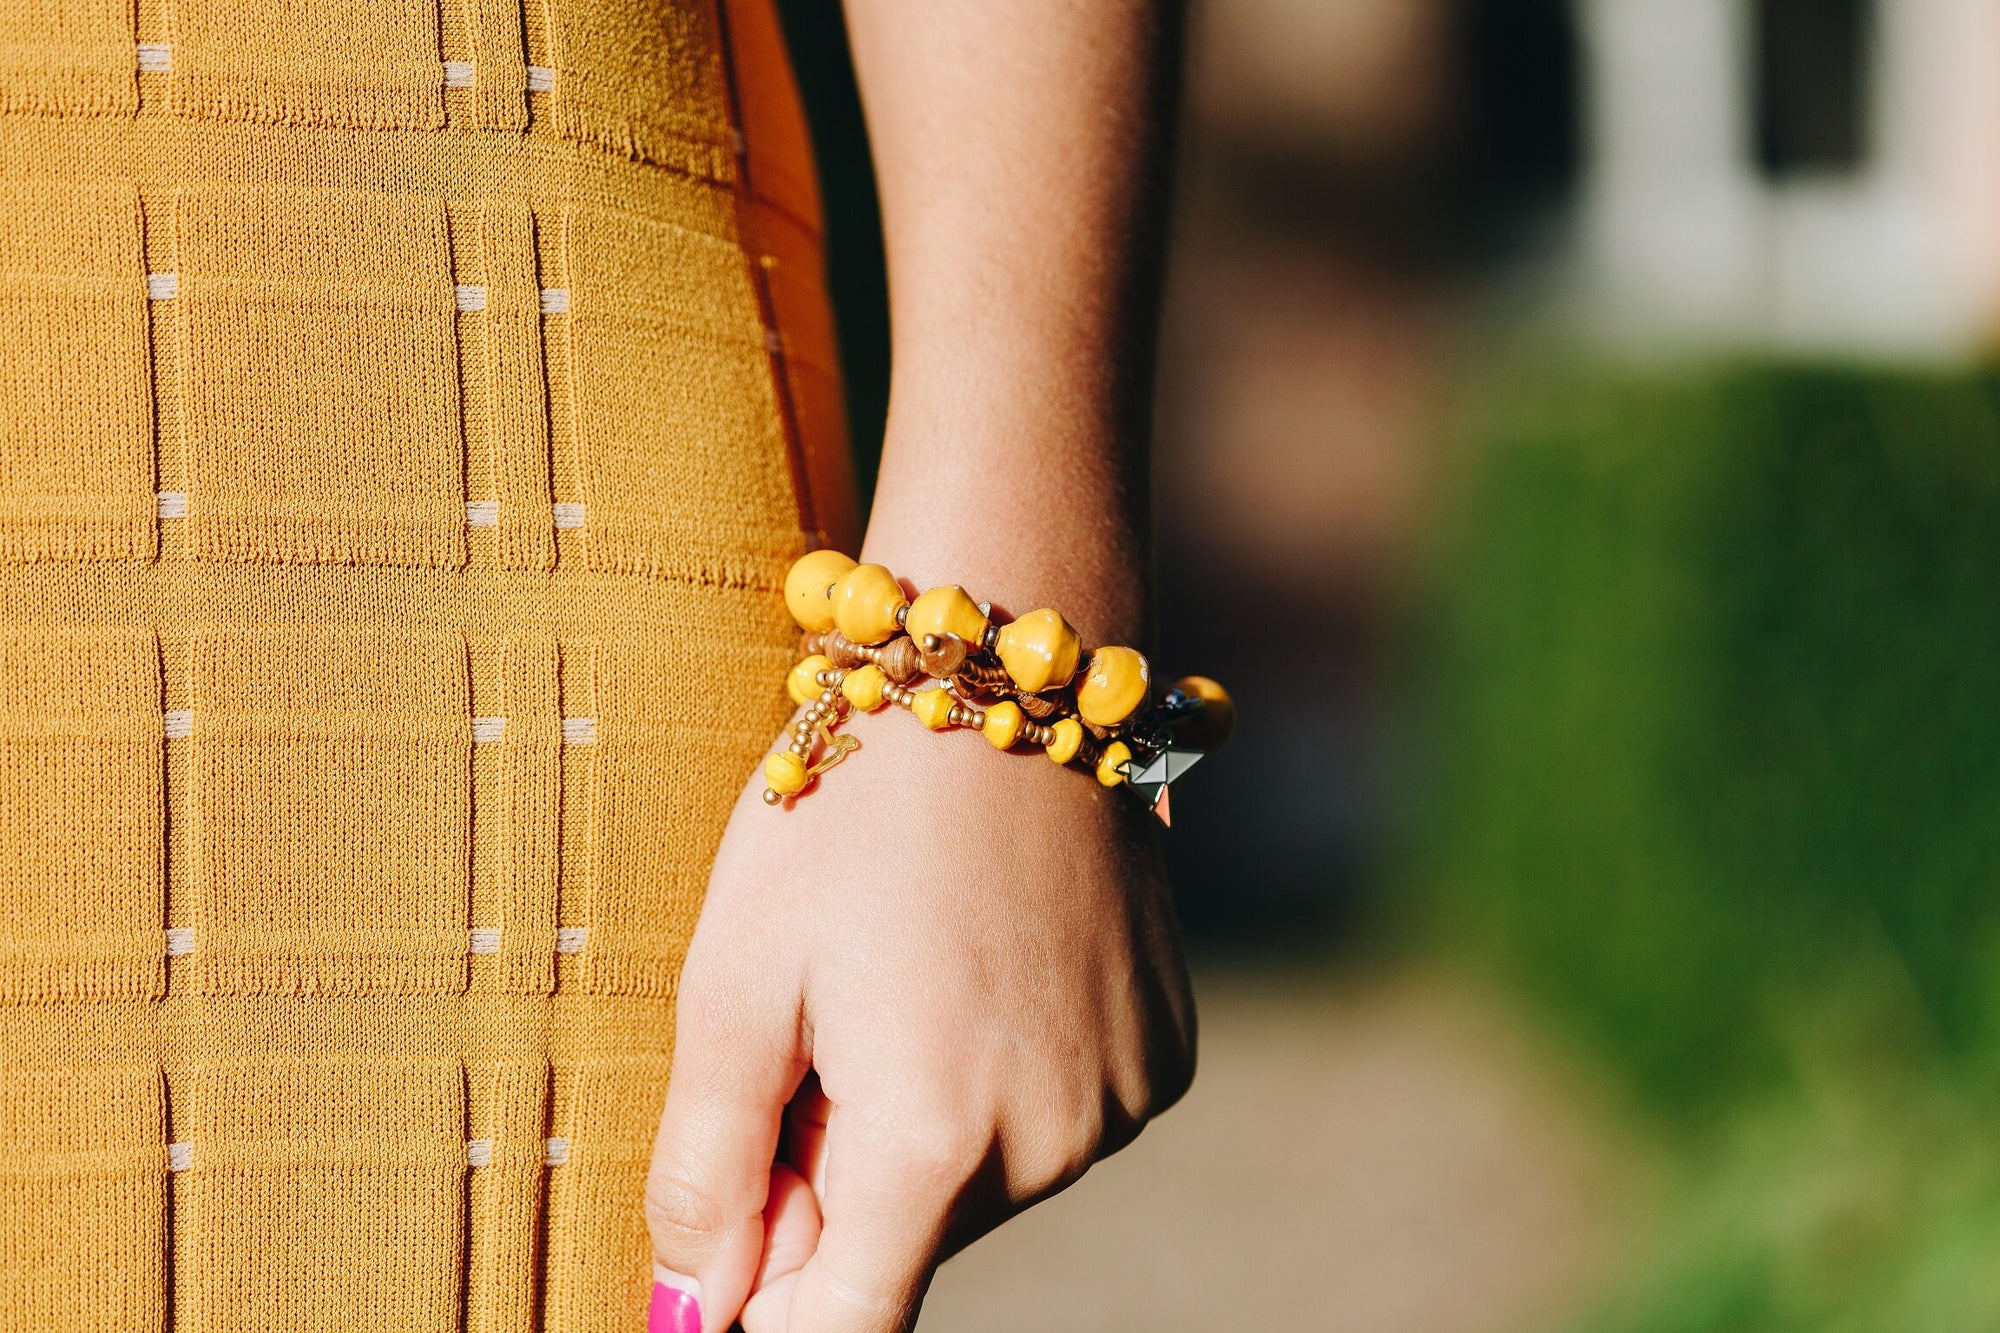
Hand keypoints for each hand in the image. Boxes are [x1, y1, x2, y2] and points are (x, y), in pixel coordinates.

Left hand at [642, 704, 1196, 1331]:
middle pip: (908, 1239)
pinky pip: (1058, 1117)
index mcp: (932, 1140)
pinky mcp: (1165, 1056)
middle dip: (838, 1178)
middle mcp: (1052, 1146)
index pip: (845, 1328)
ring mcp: (1122, 1102)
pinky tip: (980, 971)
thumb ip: (707, 1165)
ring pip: (981, 1177)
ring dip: (922, 1125)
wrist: (1012, 672)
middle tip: (813, 1028)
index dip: (769, 1310)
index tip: (735, 1240)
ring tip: (901, 976)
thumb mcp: (735, 978)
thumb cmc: (851, 812)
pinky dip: (1003, 1079)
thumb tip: (699, 1303)